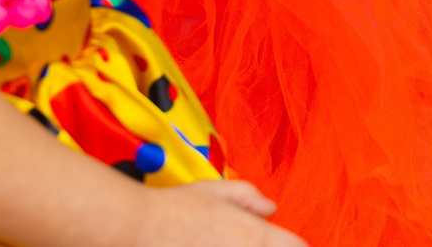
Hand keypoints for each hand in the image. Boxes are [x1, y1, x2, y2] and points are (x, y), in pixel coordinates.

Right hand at [131, 180, 306, 246]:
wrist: (138, 227)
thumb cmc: (173, 208)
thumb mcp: (216, 189)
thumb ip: (249, 196)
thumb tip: (269, 207)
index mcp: (253, 235)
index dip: (293, 244)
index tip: (285, 242)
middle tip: (248, 240)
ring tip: (222, 242)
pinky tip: (212, 246)